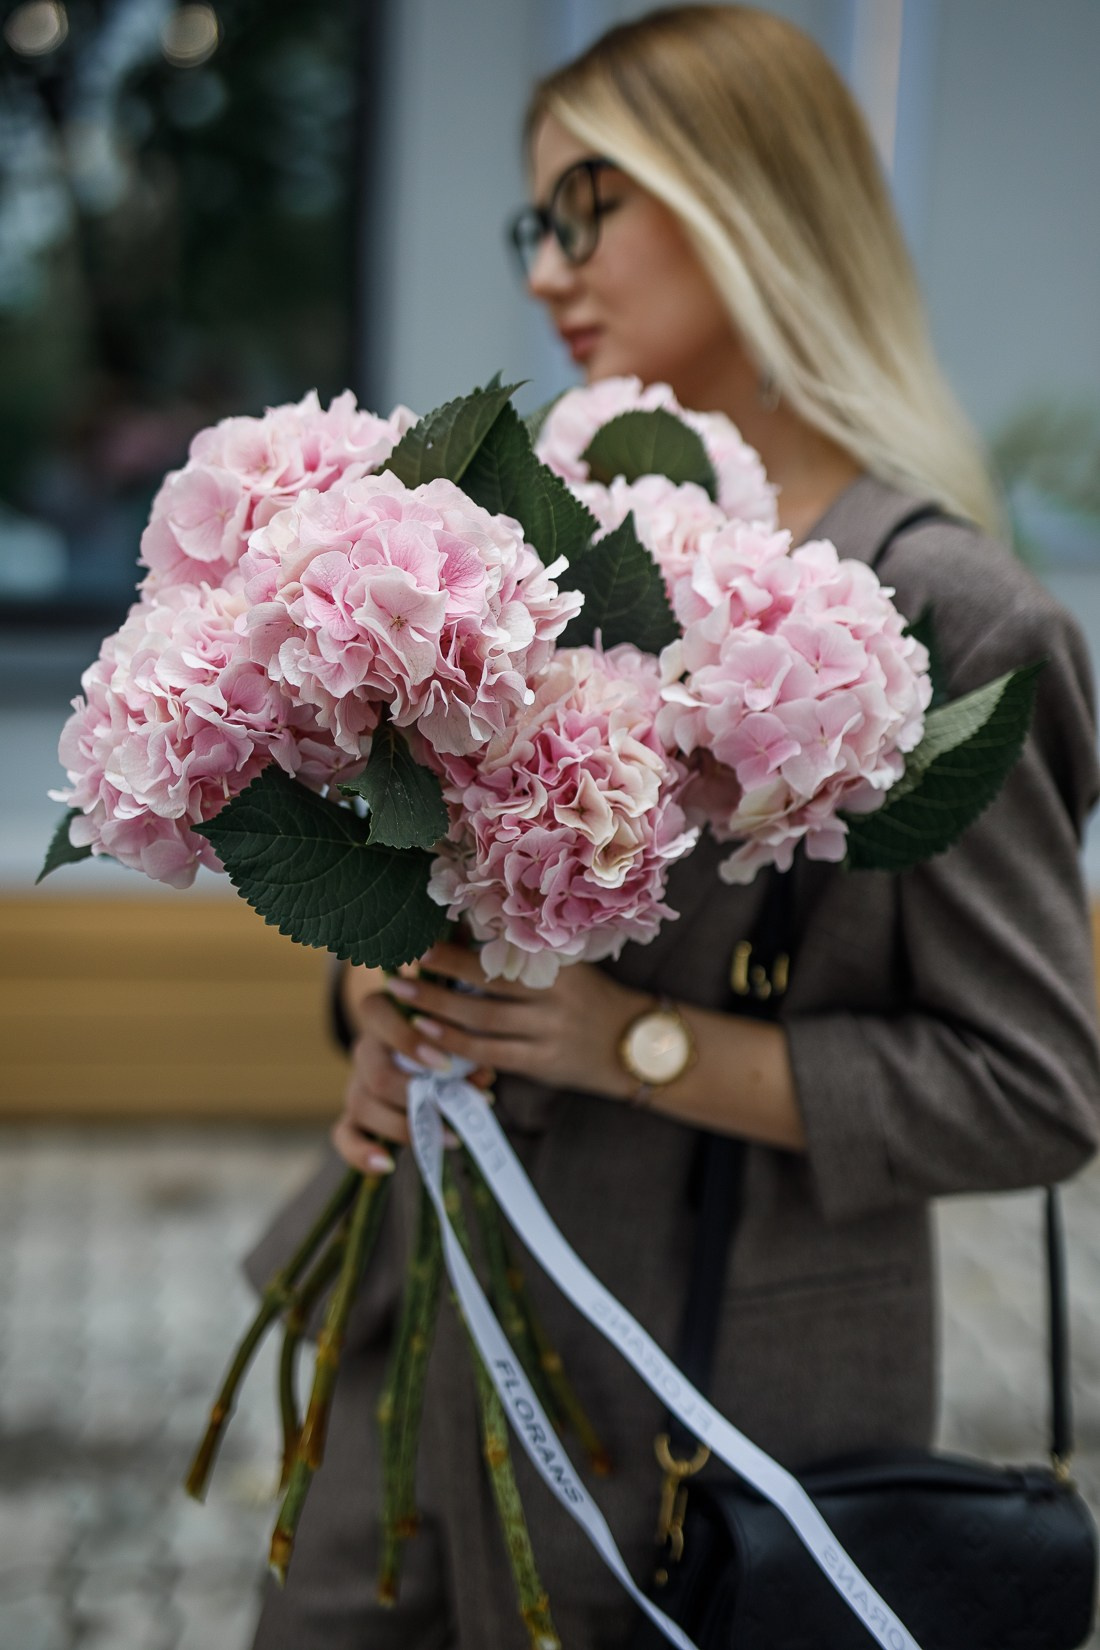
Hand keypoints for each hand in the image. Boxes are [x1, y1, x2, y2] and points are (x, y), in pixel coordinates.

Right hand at [331, 967, 494, 1175]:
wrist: (424, 1049)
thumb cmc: (445, 1035)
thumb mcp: (455, 1034)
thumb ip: (465, 1049)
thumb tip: (482, 1078)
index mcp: (382, 1014)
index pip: (376, 1015)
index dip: (408, 1042)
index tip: (445, 1065)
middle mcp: (364, 1049)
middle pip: (377, 1074)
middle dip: (418, 1096)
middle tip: (456, 1108)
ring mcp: (356, 1084)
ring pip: (364, 1106)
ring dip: (407, 1127)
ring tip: (451, 1138)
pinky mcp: (354, 1115)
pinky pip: (344, 1137)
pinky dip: (360, 1153)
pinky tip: (386, 1165)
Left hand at [383, 941, 644, 1100]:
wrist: (636, 1047)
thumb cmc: (592, 999)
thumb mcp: (568, 969)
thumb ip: (525, 957)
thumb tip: (465, 933)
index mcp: (560, 964)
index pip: (503, 949)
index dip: (460, 944)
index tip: (424, 936)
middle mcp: (555, 995)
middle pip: (486, 983)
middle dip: (439, 974)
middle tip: (398, 968)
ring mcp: (549, 1031)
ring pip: (483, 1019)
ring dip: (438, 1009)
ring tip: (403, 998)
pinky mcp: (543, 1063)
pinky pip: (492, 1053)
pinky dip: (457, 1044)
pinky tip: (429, 1037)